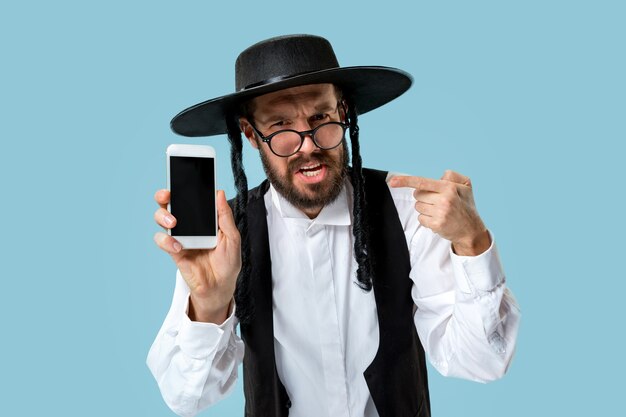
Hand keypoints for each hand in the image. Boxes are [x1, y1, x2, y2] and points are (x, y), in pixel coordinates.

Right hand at [153, 189, 240, 322]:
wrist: (220, 287)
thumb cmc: (228, 262)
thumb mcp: (232, 237)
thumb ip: (224, 216)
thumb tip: (219, 193)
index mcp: (204, 218)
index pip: (191, 198)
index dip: (184, 186)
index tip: (181, 176)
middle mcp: (190, 224)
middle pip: (170, 204)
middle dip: (164, 195)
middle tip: (167, 195)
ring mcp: (180, 236)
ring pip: (162, 218)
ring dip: (163, 216)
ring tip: (174, 222)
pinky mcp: (174, 251)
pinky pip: (162, 240)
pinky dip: (167, 241)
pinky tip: (178, 246)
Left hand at [389, 170, 490, 255]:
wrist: (472, 230)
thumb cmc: (466, 206)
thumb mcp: (465, 185)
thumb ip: (452, 175)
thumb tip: (438, 177)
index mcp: (449, 187)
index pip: (422, 182)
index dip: (405, 181)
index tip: (392, 181)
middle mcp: (444, 199)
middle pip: (418, 195)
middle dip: (424, 197)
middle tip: (438, 202)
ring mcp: (440, 213)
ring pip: (418, 207)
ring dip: (426, 209)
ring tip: (440, 212)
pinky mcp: (437, 224)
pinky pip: (421, 218)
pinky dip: (427, 219)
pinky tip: (438, 220)